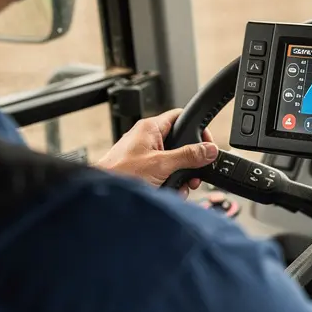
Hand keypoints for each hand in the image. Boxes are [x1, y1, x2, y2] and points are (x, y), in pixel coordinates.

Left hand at [96, 109, 217, 193]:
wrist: (101, 195)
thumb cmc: (120, 174)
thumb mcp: (162, 164)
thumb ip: (188, 156)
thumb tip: (209, 149)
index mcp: (151, 128)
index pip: (180, 117)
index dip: (197, 128)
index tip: (207, 144)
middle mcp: (147, 138)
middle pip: (180, 143)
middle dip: (190, 162)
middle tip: (195, 173)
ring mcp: (145, 155)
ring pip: (174, 162)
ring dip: (181, 177)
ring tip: (181, 186)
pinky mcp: (143, 170)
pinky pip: (164, 173)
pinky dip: (170, 183)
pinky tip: (170, 191)